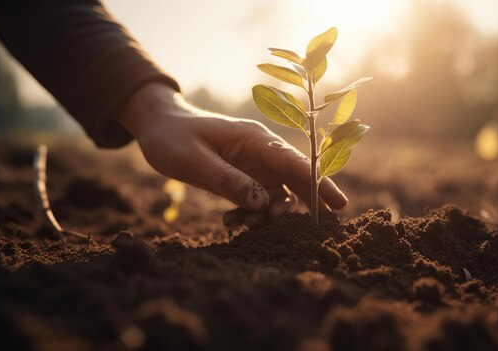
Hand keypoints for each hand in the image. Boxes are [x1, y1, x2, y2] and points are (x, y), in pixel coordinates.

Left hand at [117, 83, 347, 225]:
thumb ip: (228, 180)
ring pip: (278, 195)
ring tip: (244, 224)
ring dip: (268, 214)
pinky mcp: (244, 178)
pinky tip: (231, 220)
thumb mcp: (195, 160)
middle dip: (308, 202)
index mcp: (255, 140)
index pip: (294, 162)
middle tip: (316, 229)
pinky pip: (259, 201)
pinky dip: (251, 214)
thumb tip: (262, 204)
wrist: (157, 127)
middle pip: (297, 178)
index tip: (339, 204)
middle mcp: (262, 152)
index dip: (319, 182)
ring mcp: (254, 166)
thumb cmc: (172, 137)